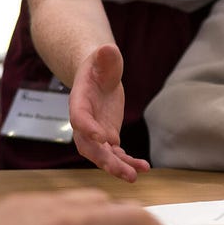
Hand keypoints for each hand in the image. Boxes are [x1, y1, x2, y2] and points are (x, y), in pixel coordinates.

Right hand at [70, 45, 150, 182]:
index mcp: (79, 102)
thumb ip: (105, 57)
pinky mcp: (109, 136)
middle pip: (89, 146)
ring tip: (135, 176)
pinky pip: (117, 154)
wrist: (98, 75)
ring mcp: (96, 132)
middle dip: (105, 160)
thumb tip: (108, 48)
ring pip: (103, 155)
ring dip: (118, 167)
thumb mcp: (104, 57)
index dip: (88, 128)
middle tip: (122, 172)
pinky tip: (144, 168)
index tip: (101, 137)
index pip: (79, 118)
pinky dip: (129, 161)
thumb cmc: (100, 64)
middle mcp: (84, 122)